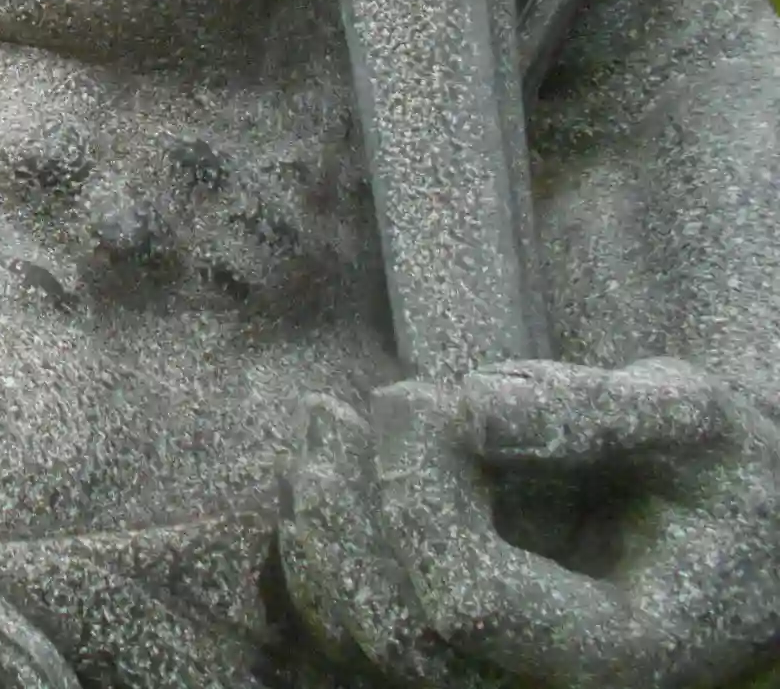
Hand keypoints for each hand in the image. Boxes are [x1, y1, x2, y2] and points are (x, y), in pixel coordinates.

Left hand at [282, 360, 779, 687]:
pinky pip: (359, 623)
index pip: (469, 598)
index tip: (419, 398)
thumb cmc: (719, 471)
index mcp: (613, 650)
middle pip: (399, 633)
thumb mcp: (692, 422)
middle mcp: (543, 683)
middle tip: (332, 411)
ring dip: (321, 528)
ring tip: (321, 422)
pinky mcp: (456, 642)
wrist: (738, 523)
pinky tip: (319, 467)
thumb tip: (472, 403)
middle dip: (348, 515)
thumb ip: (593, 413)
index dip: (422, 495)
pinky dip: (324, 549)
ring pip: (364, 635)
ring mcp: (494, 671)